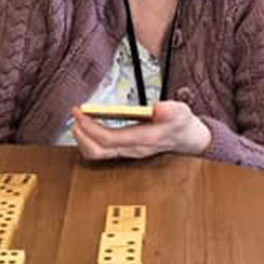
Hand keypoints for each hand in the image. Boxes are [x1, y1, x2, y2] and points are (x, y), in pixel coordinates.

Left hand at [70, 101, 211, 159]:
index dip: (90, 126)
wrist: (188, 139)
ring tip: (78, 122)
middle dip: (81, 134)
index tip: (80, 111)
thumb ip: (171, 110)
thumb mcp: (181, 113)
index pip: (109, 138)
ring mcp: (127, 152)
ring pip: (96, 155)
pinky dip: (90, 141)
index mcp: (143, 140)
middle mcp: (132, 149)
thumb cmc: (181, 125)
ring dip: (83, 139)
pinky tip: (88, 127)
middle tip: (75, 116)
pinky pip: (101, 152)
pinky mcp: (124, 151)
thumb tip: (159, 108)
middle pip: (97, 151)